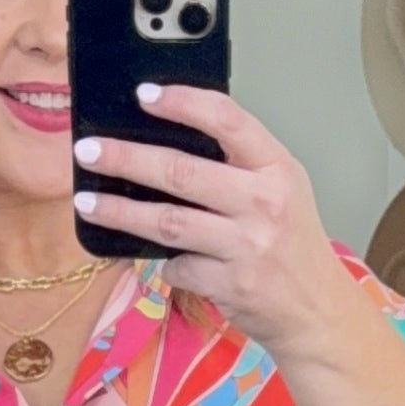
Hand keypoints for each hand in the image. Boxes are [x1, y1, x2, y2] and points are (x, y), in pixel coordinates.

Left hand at [73, 86, 354, 361]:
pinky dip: (164, 263)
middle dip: (127, 158)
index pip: (227, 120)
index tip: (143, 95)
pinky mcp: (230, 285)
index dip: (182, 103)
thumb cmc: (292, 245)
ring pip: (168, 222)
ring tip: (87, 202)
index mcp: (277, 168)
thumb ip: (239, 165)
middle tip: (89, 150)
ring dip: (120, 211)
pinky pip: (178, 267)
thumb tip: (168, 141)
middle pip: (182, 172)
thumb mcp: (282, 190)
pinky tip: (160, 258)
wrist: (317, 310)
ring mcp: (247, 246)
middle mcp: (264, 203)